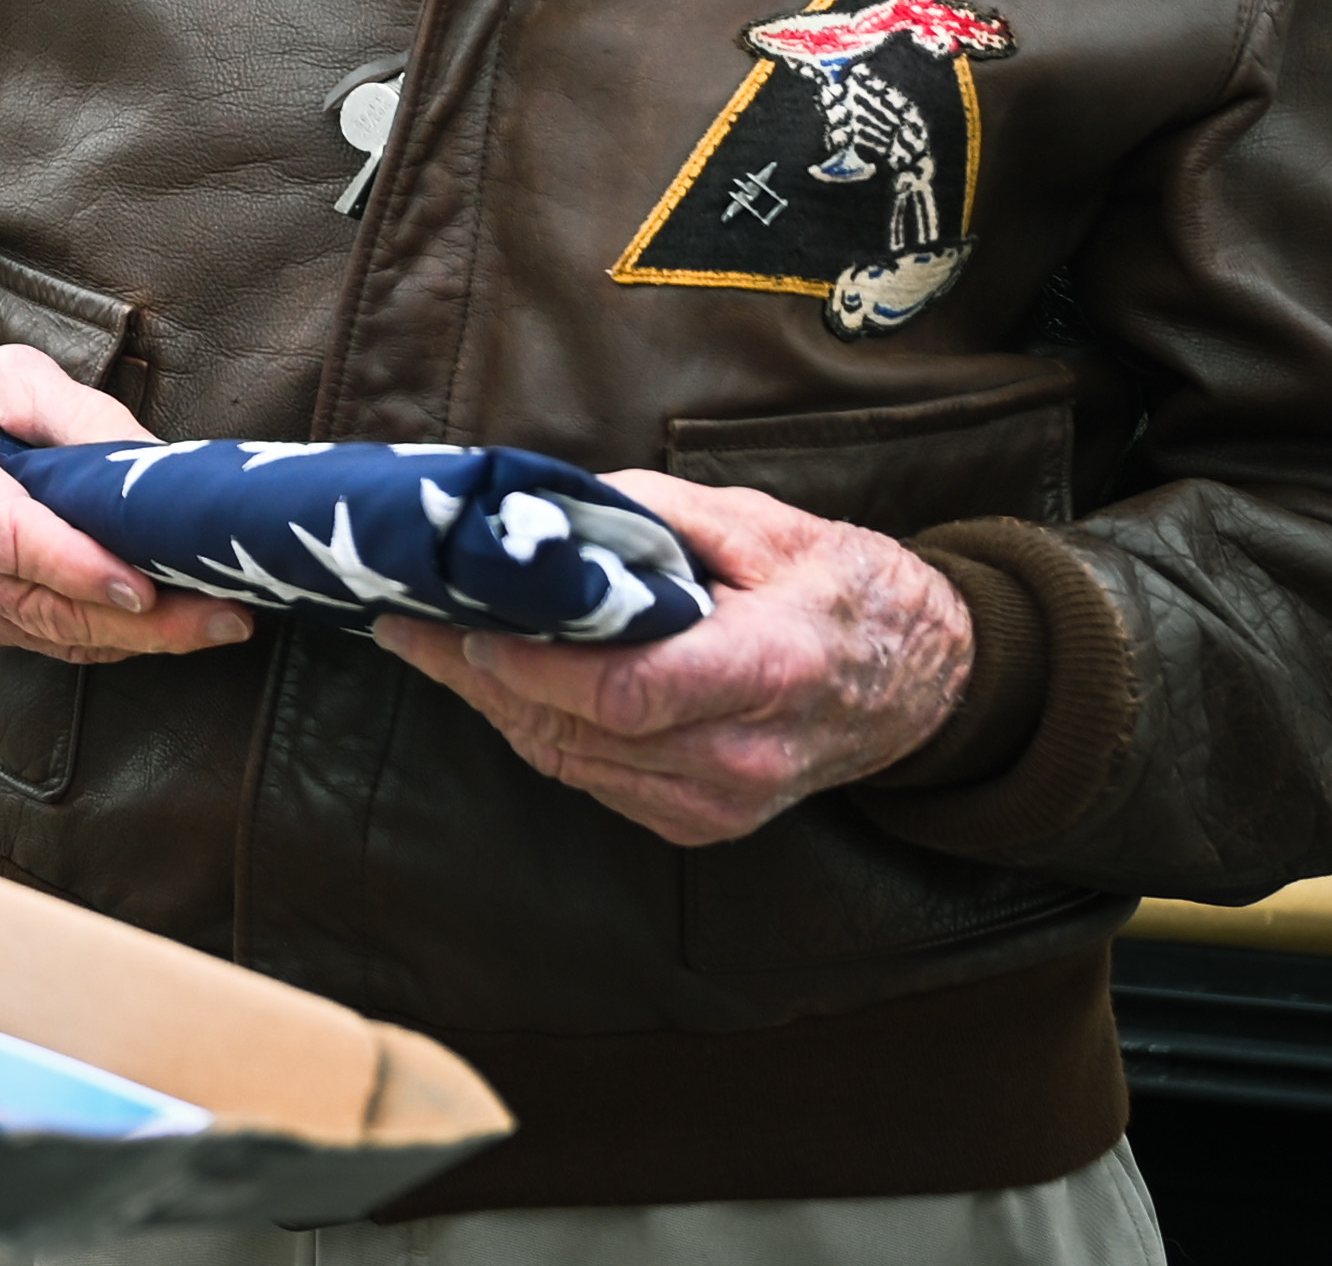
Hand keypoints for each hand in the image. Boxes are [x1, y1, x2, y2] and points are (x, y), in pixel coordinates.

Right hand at [0, 342, 250, 662]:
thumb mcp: (12, 375)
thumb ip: (83, 420)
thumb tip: (161, 472)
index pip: (2, 534)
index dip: (74, 566)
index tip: (145, 586)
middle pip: (38, 603)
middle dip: (139, 620)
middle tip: (224, 615)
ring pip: (49, 634)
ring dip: (138, 638)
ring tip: (216, 622)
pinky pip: (43, 641)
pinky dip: (108, 637)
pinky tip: (165, 628)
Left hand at [375, 470, 973, 845]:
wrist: (923, 683)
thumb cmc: (845, 591)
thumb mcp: (765, 524)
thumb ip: (654, 515)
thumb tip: (552, 510)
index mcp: (766, 672)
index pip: (628, 692)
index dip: (536, 667)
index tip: (469, 626)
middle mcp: (741, 757)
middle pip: (578, 731)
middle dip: (480, 677)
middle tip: (408, 620)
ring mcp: (721, 802)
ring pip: (570, 762)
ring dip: (494, 705)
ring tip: (433, 644)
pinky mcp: (703, 823)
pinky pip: (592, 780)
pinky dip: (539, 730)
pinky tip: (501, 684)